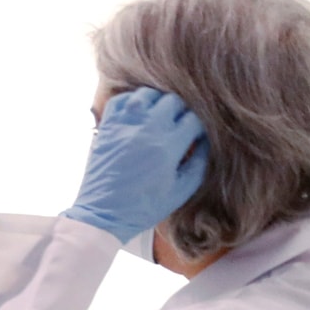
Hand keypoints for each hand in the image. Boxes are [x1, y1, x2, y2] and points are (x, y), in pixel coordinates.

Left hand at [63, 88, 209, 242]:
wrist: (103, 214)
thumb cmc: (144, 207)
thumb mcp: (181, 191)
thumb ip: (198, 163)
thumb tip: (206, 142)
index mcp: (167, 147)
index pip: (194, 119)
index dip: (199, 126)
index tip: (196, 135)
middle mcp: (147, 130)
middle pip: (174, 101)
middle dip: (181, 111)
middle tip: (179, 126)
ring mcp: (124, 125)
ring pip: (148, 94)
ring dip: (158, 102)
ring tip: (159, 117)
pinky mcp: (107, 126)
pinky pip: (121, 99)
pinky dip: (132, 101)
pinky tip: (138, 114)